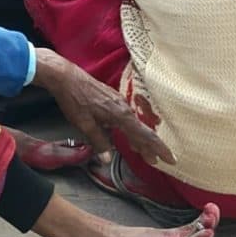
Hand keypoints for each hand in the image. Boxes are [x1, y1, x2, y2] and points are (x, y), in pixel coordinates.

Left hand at [35, 49, 174, 167]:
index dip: (158, 148)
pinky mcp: (111, 98)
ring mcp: (118, 101)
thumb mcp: (84, 124)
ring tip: (143, 153)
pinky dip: (130, 128)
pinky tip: (127, 134)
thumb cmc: (74, 99)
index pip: (145, 135)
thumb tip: (108, 160)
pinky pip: (126, 116)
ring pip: (133, 123)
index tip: (171, 159)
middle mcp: (123, 107)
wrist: (65, 75)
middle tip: (155, 161)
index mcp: (120, 115)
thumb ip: (98, 142)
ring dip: (139, 138)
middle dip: (149, 147)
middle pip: (141, 131)